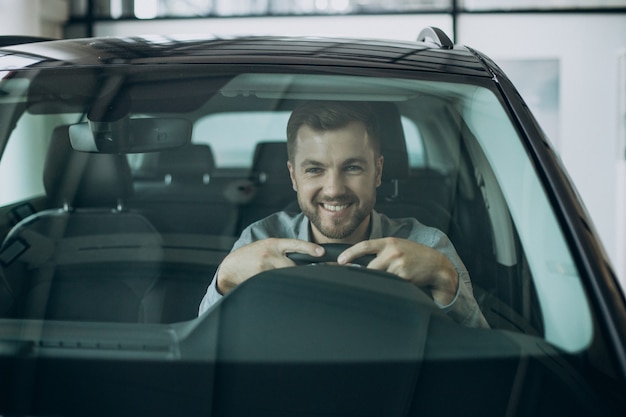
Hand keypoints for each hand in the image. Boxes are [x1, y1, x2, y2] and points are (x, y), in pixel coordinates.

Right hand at [216, 238, 323, 294]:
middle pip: (293, 265)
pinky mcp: (260, 278)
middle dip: (303, 272)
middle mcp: (270, 254)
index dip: (309, 248)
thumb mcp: (267, 247)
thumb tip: (304, 258)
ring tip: (294, 283)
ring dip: (291, 280)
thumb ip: (283, 250)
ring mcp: (265, 267)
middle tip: (316, 276)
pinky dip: (281, 285)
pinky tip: (280, 287)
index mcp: (274, 243)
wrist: (231, 266)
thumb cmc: (252, 256)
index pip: (295, 244)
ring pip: (286, 276)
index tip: (321, 253)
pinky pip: (277, 283)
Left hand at [337, 237, 458, 304]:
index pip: (364, 245)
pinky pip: (389, 285)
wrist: (436, 265)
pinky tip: (398, 283)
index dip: (350, 253)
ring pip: (378, 277)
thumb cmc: (414, 256)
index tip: (340, 260)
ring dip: (380, 281)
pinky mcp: (404, 277)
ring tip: (390, 279)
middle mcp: (392, 252)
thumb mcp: (397, 247)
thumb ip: (380, 252)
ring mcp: (398, 265)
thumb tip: (359, 263)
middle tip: (358, 280)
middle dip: (365, 275)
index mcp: (389, 242)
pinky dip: (390, 286)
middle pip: (369, 267)